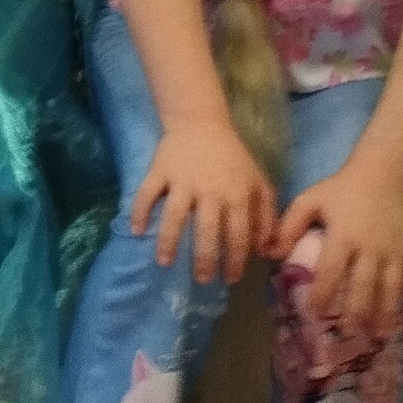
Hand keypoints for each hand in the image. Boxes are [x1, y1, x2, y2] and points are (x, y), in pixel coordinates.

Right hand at [132, 120, 278, 283]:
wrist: (201, 123)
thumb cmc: (233, 158)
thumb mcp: (259, 184)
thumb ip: (267, 216)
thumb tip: (266, 251)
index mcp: (237, 195)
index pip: (238, 235)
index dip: (235, 260)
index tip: (231, 279)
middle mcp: (210, 191)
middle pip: (207, 231)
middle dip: (205, 259)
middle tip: (203, 280)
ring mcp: (182, 181)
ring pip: (175, 216)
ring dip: (169, 241)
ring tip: (164, 263)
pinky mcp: (159, 171)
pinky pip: (147, 194)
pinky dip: (139, 212)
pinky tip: (135, 231)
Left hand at [274, 158, 402, 335]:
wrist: (384, 175)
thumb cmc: (342, 189)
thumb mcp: (310, 201)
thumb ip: (289, 226)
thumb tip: (267, 252)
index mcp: (343, 236)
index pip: (331, 271)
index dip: (322, 293)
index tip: (312, 313)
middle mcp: (371, 248)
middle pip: (364, 286)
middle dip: (356, 312)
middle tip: (348, 332)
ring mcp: (396, 252)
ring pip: (392, 289)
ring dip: (386, 315)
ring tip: (377, 335)